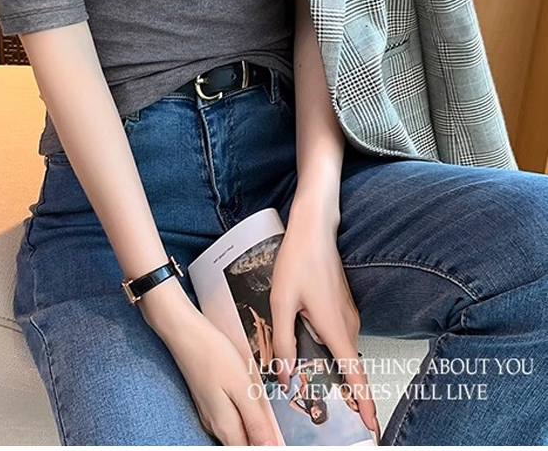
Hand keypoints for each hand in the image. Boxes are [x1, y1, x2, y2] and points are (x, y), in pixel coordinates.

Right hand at [143, 292, 281, 445]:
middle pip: (243, 443)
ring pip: (236, 431)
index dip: (267, 445)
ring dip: (252, 424)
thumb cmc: (212, 353)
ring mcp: (209, 413)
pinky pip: (228, 418)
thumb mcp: (242, 387)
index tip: (279, 436)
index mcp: (226, 426)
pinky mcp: (207, 400)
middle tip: (273, 418)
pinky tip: (247, 396)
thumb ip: (257, 421)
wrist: (185, 331)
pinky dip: (242, 413)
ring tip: (263, 405)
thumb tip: (271, 447)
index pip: (250, 450)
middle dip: (260, 436)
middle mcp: (215, 425)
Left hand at [268, 204, 380, 442]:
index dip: (364, 402)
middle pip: (346, 366)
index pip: (355, 374)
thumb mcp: (281, 302)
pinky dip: (325, 347)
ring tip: (304, 377)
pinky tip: (305, 344)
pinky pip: (336, 335)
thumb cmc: (298, 260)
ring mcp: (347, 314)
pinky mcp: (341, 306)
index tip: (371, 426)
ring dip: (328, 365)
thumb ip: (284, 342)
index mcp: (335, 328)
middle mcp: (347, 324)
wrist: (314, 227)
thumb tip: (285, 376)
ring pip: (339, 349)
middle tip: (320, 408)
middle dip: (338, 389)